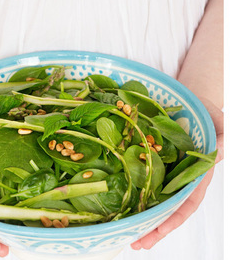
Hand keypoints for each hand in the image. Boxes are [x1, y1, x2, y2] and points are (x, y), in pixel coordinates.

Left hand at [131, 99, 223, 249]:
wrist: (188, 100)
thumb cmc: (204, 110)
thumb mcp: (217, 120)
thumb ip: (222, 137)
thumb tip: (221, 151)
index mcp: (196, 172)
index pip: (187, 200)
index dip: (175, 218)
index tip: (160, 231)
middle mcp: (179, 175)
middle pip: (167, 207)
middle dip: (154, 227)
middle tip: (138, 242)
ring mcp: (163, 169)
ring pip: (153, 198)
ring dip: (142, 216)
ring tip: (127, 233)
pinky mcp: (150, 160)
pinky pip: (141, 178)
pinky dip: (133, 192)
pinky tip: (121, 204)